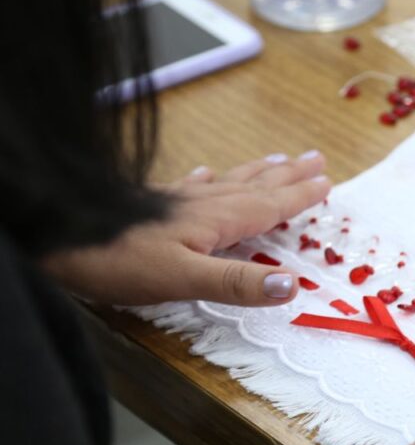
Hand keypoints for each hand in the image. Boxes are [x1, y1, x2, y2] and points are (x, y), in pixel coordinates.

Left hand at [43, 152, 330, 305]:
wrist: (57, 233)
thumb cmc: (118, 260)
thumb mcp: (185, 279)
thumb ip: (238, 283)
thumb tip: (293, 285)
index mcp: (215, 222)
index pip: (268, 206)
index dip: (298, 196)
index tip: (326, 181)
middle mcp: (201, 206)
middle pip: (254, 187)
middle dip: (286, 176)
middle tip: (315, 158)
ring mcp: (175, 203)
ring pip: (228, 183)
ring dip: (256, 173)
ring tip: (277, 161)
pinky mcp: (151, 206)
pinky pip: (191, 186)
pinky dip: (207, 179)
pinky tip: (207, 173)